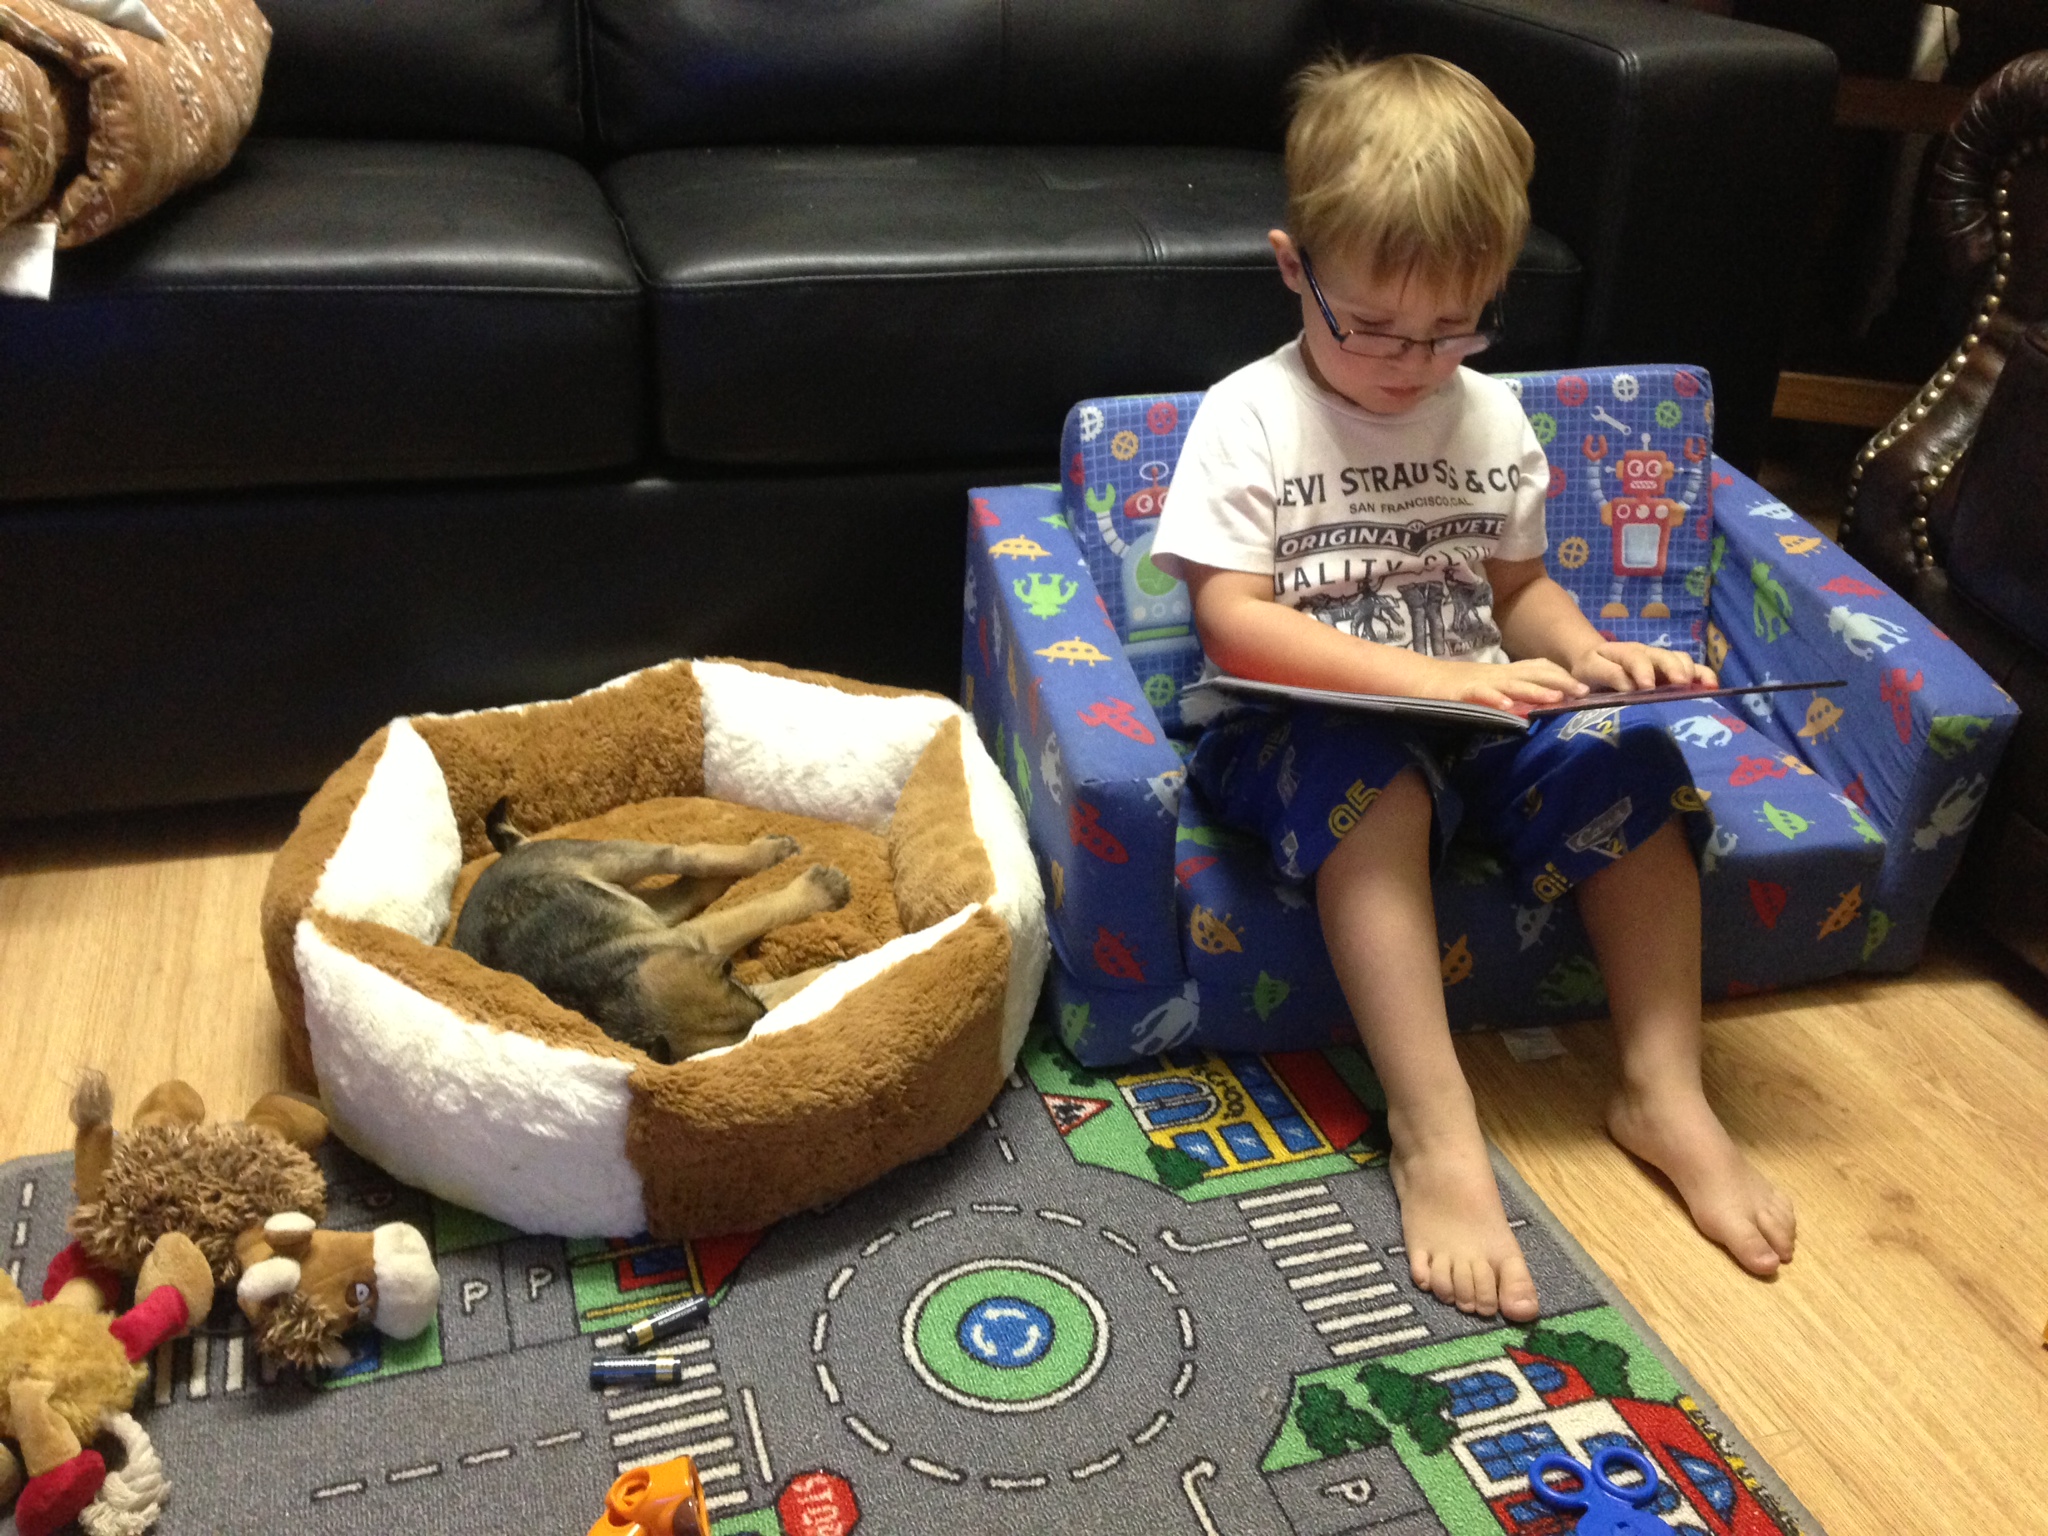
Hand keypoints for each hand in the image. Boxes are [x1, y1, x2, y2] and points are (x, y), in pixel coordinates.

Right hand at [1428, 657, 1588, 710]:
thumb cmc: (1459, 686)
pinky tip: (1508, 708)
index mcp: (1508, 672)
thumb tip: (1546, 702)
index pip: (1540, 668)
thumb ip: (1516, 691)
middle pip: (1534, 674)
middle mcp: (1499, 674)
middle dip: (1560, 682)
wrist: (1422, 679)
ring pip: (1513, 684)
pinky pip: (1481, 695)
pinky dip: (1495, 700)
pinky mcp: (1463, 692)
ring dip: (1535, 690)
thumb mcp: (1494, 686)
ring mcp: (1482, 682)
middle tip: (1583, 693)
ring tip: (1556, 699)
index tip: (1585, 688)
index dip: (1563, 676)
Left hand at [1572, 640, 1715, 693]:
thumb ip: (1600, 676)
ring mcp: (1661, 661)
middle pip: (1664, 656)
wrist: (1596, 661)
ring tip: (1702, 687)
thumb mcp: (1588, 670)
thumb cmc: (1591, 669)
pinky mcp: (1672, 671)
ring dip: (1692, 672)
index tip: (1646, 687)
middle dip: (1673, 669)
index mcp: (1622, 652)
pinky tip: (1712, 688)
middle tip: (1680, 684)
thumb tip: (1613, 688)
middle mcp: (1646, 653)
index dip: (1642, 670)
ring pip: (1681, 660)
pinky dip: (1703, 676)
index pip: (1634, 657)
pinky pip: (1691, 669)